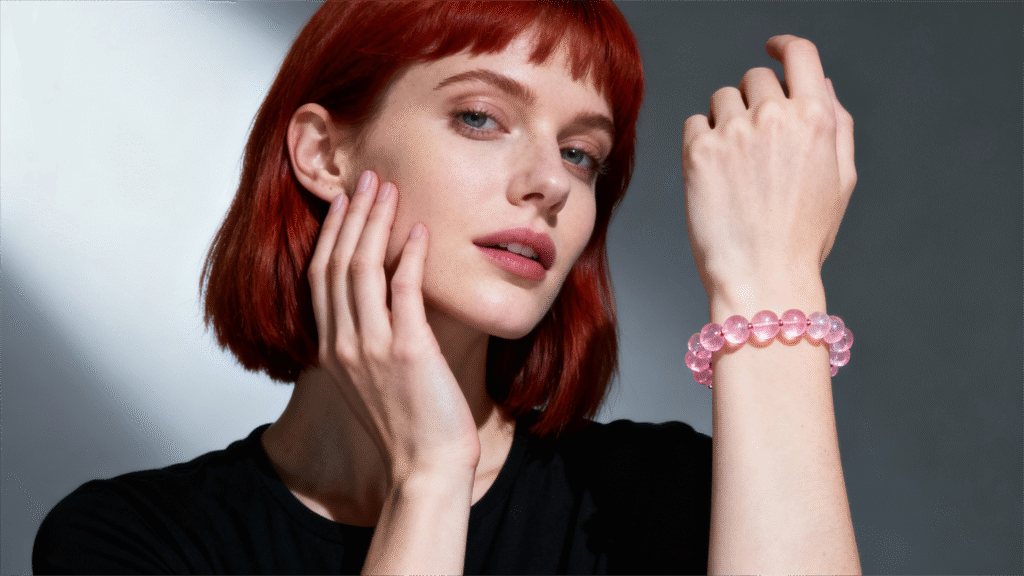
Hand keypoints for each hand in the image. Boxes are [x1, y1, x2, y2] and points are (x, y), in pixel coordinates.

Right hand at [307, 170, 480, 486]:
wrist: (425, 469)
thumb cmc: (408, 427)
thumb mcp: (372, 382)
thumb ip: (364, 343)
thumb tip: (377, 307)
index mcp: (332, 351)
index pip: (321, 278)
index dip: (331, 235)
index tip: (344, 203)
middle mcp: (344, 345)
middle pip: (336, 263)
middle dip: (352, 215)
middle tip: (367, 179)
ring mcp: (372, 348)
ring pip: (362, 269)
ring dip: (376, 223)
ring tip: (389, 191)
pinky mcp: (408, 351)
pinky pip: (404, 290)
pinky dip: (409, 256)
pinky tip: (419, 231)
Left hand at [682, 35, 855, 299]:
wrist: (763, 278)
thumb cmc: (803, 237)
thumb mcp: (840, 180)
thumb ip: (836, 125)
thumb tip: (821, 84)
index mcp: (817, 119)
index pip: (801, 54)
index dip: (785, 47)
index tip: (773, 49)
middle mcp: (776, 117)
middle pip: (757, 78)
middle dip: (756, 102)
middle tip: (756, 146)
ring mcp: (734, 132)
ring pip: (722, 98)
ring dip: (726, 121)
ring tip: (736, 167)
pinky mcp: (698, 152)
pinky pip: (694, 123)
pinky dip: (701, 141)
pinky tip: (714, 175)